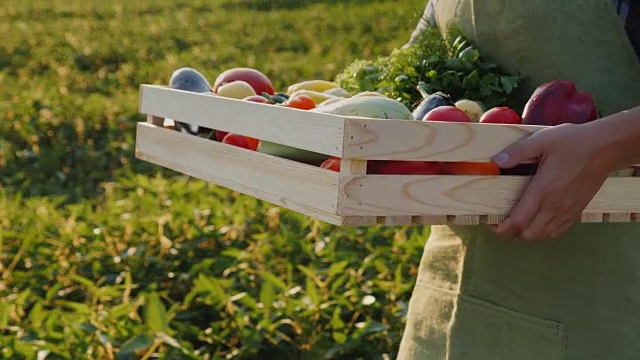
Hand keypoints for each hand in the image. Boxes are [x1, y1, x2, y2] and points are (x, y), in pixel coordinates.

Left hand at [490, 123, 614, 240]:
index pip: (518, 220)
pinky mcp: (577, 211)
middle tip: (503, 221)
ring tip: (519, 222)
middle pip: (529, 234)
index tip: (491, 224)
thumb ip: (518, 152)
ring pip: (543, 235)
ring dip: (528, 233)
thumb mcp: (542, 140)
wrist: (606, 148)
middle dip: (512, 232)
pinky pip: (558, 231)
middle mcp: (554, 205)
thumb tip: (496, 161)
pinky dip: (544, 231)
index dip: (502, 228)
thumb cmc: (574, 142)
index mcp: (542, 190)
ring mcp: (567, 210)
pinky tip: (539, 220)